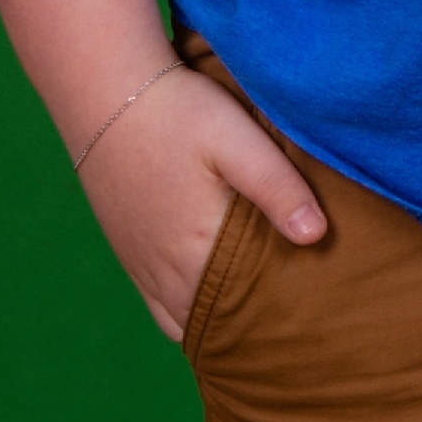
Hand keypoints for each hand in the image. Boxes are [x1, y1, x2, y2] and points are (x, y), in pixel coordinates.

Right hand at [75, 64, 326, 342]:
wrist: (105, 91)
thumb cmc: (177, 111)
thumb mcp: (236, 140)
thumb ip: (277, 187)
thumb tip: (316, 236)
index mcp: (196, 251)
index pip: (242, 315)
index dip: (275, 323)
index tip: (311, 323)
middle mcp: (164, 270)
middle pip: (214, 325)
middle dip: (251, 329)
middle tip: (294, 326)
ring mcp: (142, 265)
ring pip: (184, 321)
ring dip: (218, 323)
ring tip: (260, 317)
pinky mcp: (129, 251)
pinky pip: (158, 307)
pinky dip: (186, 314)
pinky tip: (211, 300)